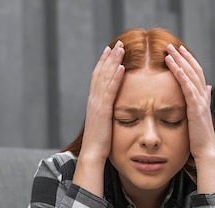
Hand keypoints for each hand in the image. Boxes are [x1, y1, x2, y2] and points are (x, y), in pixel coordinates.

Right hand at [81, 40, 124, 161]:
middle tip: (118, 44)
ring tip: (121, 48)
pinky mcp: (103, 111)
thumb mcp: (104, 125)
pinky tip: (123, 67)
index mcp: (94, 103)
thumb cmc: (100, 145)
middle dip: (109, 58)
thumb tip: (112, 111)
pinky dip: (116, 77)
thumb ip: (107, 115)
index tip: (110, 52)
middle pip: (100, 73)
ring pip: (105, 78)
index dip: (104, 64)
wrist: (92, 155)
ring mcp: (97, 105)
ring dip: (113, 62)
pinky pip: (110, 91)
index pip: (98, 79)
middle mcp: (93, 101)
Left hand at [164, 44, 214, 161]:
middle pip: (194, 70)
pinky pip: (189, 90)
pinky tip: (177, 68)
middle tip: (171, 45)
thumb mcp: (198, 115)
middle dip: (183, 57)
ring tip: (169, 52)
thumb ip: (202, 100)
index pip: (195, 73)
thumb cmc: (199, 138)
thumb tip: (208, 87)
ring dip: (181, 63)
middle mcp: (203, 97)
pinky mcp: (196, 110)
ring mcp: (201, 102)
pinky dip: (183, 78)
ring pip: (191, 77)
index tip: (178, 50)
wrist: (206, 152)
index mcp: (202, 98)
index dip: (188, 61)